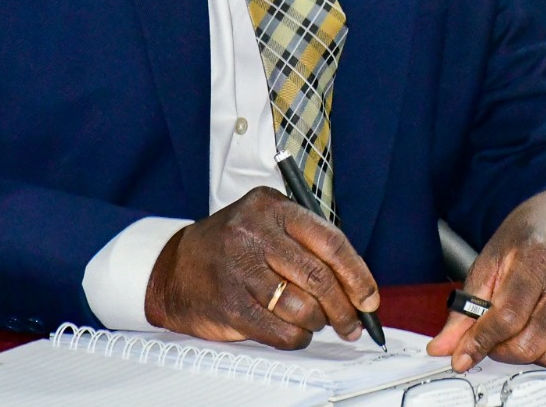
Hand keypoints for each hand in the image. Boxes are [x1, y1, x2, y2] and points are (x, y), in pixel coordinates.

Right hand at [144, 186, 379, 348]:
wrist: (174, 268)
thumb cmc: (234, 248)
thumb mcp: (268, 226)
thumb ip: (308, 245)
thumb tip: (356, 286)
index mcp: (273, 207)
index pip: (330, 240)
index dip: (357, 274)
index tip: (370, 298)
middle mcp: (255, 232)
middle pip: (318, 276)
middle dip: (343, 306)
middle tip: (352, 324)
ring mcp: (239, 267)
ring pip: (301, 306)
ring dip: (317, 322)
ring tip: (318, 323)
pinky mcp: (229, 303)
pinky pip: (279, 330)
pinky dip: (296, 337)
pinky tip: (296, 332)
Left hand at [426, 189, 545, 372]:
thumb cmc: (535, 233)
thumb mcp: (494, 255)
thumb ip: (467, 304)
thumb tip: (443, 346)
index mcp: (538, 258)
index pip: (505, 317)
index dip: (480, 342)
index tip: (462, 356)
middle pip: (527, 344)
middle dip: (503, 348)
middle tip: (498, 333)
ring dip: (532, 353)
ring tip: (527, 328)